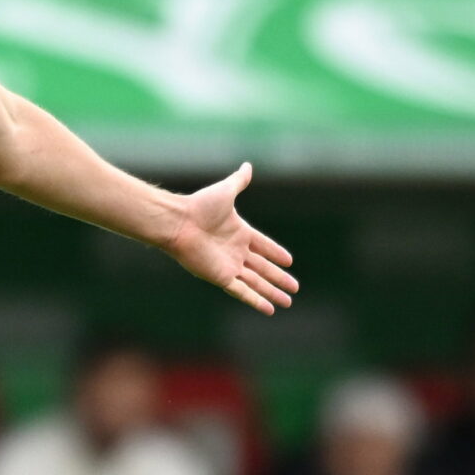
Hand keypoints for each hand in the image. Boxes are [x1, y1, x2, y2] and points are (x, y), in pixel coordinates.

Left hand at [162, 162, 296, 315]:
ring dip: (272, 293)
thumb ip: (239, 181)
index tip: (289, 262)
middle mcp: (236, 251)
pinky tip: (269, 309)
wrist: (178, 222)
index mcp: (240, 232)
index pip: (264, 246)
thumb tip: (248, 165)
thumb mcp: (226, 191)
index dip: (276, 254)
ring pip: (257, 282)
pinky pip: (242, 291)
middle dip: (279, 279)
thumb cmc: (199, 206)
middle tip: (295, 288)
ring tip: (288, 303)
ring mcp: (229, 265)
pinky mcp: (221, 277)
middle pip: (263, 268)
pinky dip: (256, 300)